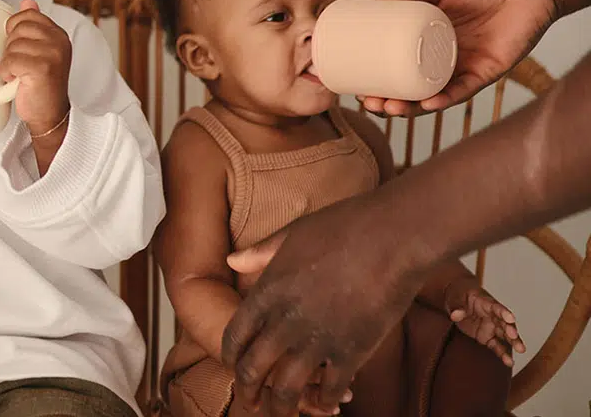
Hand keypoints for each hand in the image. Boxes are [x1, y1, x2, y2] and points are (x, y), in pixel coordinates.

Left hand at [0, 0, 71, 135]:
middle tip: (20, 65)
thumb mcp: (40, 51)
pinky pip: (9, 61)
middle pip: (17, 28)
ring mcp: (52, 54)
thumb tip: (27, 1)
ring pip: (11, 46)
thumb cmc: (41, 85)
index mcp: (58, 34)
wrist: (49, 115)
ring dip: (9, 63)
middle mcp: (59, 41)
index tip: (19, 47)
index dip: (15, 29)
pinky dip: (7, 73)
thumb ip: (35, 26)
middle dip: (11, 48)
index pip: (28, 15)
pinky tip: (17, 82)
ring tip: (20, 75)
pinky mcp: (42, 68)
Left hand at [221, 194, 426, 416]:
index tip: (233, 365)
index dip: (231, 356)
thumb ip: (260, 253)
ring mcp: (318, 339)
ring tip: (281, 414)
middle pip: (254, 369)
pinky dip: (325, 401)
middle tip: (250, 403)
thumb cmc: (343, 226)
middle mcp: (286, 319)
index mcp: (269, 289)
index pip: (236, 334)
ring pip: (286, 390)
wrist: (392, 237)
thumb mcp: (292, 233)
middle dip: (248, 392)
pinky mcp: (351, 352)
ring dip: (280, 408)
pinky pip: (330, 390)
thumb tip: (231, 260)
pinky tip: (326, 403)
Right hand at [363, 0, 556, 115]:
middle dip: (387, 98)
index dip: (375, 73)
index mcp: (427, 34)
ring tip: (389, 108)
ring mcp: (462, 64)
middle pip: (410, 84)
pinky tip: (427, 104)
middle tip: (367, 100)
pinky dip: (445, 99)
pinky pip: (463, 91)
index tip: (354, 80)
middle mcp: (442, 54)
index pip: (396, 59)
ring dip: (411, 107)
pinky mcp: (486, 71)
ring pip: (432, 94)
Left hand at [444, 276, 524, 366]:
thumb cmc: (458, 296)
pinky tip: (509, 362)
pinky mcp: (487, 338)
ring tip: (521, 350)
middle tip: (514, 335)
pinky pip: (496, 346)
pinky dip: (503, 354)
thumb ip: (457, 307)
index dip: (503, 312)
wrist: (456, 302)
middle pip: (504, 322)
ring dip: (513, 342)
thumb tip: (455, 315)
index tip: (510, 318)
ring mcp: (491, 327)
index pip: (496, 307)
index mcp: (485, 302)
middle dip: (510, 328)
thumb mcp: (455, 298)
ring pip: (505, 335)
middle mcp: (492, 315)